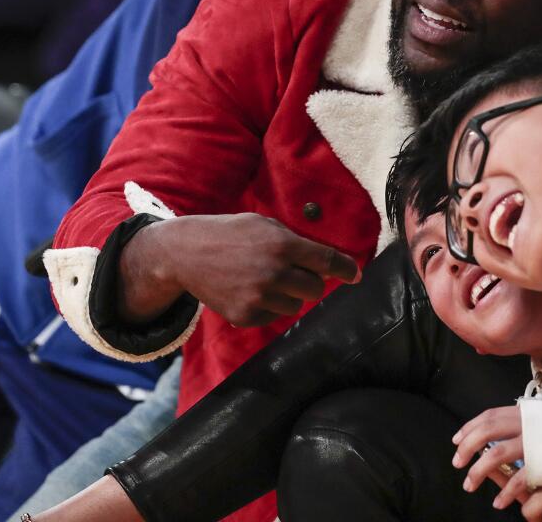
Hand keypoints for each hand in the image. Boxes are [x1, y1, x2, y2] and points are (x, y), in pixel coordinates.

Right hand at [127, 213, 359, 327]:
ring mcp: (259, 297)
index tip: (356, 276)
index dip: (346, 270)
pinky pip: (274, 316)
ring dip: (288, 294)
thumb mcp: (263, 225)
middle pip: (315, 289)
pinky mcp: (246, 316)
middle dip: (310, 281)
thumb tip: (326, 263)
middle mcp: (274, 272)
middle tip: (294, 272)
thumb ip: (294, 241)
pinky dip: (268, 305)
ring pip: (296, 305)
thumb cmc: (229, 233)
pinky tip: (249, 290)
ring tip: (264, 278)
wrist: (185, 253)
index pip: (328, 262)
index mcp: (282, 244)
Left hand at [458, 408, 541, 521]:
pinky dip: (506, 491)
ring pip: (496, 454)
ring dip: (478, 471)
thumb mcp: (540, 421)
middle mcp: (526, 424)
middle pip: (486, 432)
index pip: (489, 416)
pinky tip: (499, 501)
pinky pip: (519, 477)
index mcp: (524, 412)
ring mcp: (535, 442)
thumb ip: (518, 424)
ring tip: (469, 484)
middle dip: (467, 447)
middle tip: (457, 463)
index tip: (456, 440)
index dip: (470, 427)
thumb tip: (490, 430)